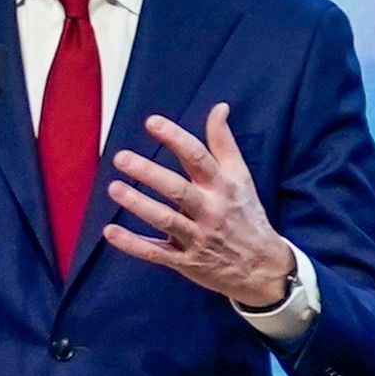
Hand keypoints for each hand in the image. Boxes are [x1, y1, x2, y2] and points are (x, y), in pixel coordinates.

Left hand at [103, 105, 302, 314]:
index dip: (175, 138)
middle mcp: (211, 211)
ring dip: (139, 205)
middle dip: (149, 172)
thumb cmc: (246, 215)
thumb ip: (224, 143)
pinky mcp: (186, 262)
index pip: (198, 157)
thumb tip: (219, 108)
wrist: (263, 267)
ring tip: (114, 188)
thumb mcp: (242, 178)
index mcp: (223, 187)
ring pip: (165, 220)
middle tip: (121, 157)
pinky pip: (156, 253)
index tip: (152, 122)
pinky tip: (111, 232)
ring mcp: (198, 237)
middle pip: (178, 189)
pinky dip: (133, 244)